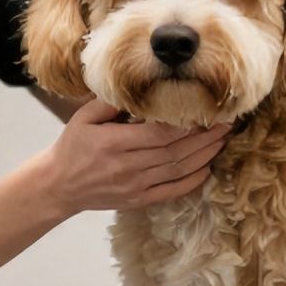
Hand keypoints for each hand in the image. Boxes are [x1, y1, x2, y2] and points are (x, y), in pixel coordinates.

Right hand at [35, 99, 231, 216]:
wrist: (59, 186)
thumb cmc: (73, 146)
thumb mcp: (84, 118)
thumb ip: (110, 102)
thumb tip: (138, 86)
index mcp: (114, 143)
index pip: (158, 134)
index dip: (185, 125)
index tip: (204, 112)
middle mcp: (128, 166)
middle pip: (174, 151)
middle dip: (204, 136)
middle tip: (225, 122)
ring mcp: (135, 186)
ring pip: (178, 170)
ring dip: (205, 155)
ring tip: (222, 139)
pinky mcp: (139, 199)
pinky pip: (172, 191)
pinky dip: (193, 181)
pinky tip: (208, 168)